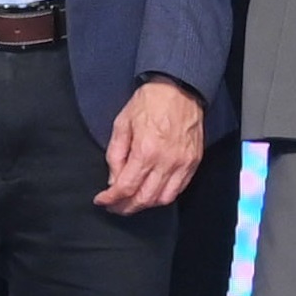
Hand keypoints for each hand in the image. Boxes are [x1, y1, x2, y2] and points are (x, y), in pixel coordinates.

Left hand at [96, 78, 207, 215]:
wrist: (178, 88)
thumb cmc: (149, 102)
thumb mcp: (122, 124)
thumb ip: (115, 155)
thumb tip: (113, 180)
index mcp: (146, 151)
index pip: (126, 187)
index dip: (111, 199)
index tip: (102, 200)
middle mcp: (166, 161)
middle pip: (144, 199)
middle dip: (125, 207)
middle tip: (114, 206)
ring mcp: (182, 163)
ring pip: (162, 199)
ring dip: (145, 205)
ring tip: (132, 202)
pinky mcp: (193, 162)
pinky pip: (179, 189)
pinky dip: (164, 196)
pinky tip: (152, 193)